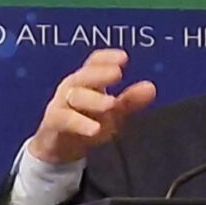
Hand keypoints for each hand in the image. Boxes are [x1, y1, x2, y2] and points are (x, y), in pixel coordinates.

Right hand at [27, 49, 156, 163]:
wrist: (58, 147)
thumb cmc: (87, 121)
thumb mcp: (113, 112)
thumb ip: (131, 100)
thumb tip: (151, 87)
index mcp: (87, 79)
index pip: (94, 62)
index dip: (107, 58)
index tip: (123, 58)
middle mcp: (72, 87)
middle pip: (84, 76)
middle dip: (100, 74)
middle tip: (118, 73)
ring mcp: (61, 103)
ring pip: (76, 97)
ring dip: (93, 100)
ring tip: (111, 104)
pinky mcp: (54, 122)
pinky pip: (65, 119)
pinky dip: (80, 123)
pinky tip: (94, 129)